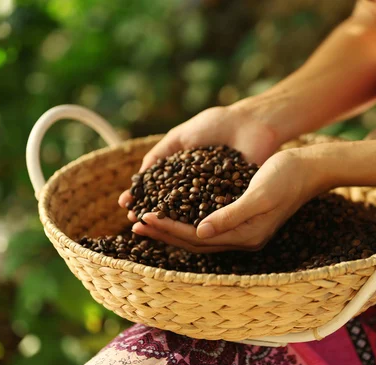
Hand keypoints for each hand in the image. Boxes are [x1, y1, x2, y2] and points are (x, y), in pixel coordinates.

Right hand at [118, 103, 281, 218]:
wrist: (250, 123)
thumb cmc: (217, 124)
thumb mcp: (182, 137)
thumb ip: (161, 153)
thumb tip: (140, 175)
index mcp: (183, 174)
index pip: (157, 190)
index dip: (141, 198)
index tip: (125, 206)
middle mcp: (195, 188)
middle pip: (169, 207)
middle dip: (150, 215)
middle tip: (134, 222)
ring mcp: (213, 197)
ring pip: (188, 216)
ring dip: (168, 224)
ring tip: (150, 228)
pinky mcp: (231, 202)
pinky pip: (212, 215)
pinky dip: (197, 222)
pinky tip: (182, 228)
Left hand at [131, 148, 322, 252]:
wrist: (310, 168)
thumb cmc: (287, 176)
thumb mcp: (260, 194)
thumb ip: (231, 215)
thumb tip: (199, 232)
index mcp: (246, 235)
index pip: (198, 238)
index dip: (169, 229)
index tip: (144, 216)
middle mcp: (243, 238)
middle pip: (195, 241)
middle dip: (165, 232)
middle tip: (135, 222)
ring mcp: (244, 230)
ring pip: (199, 235)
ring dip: (173, 228)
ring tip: (148, 219)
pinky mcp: (243, 217)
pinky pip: (208, 224)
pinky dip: (187, 220)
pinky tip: (175, 211)